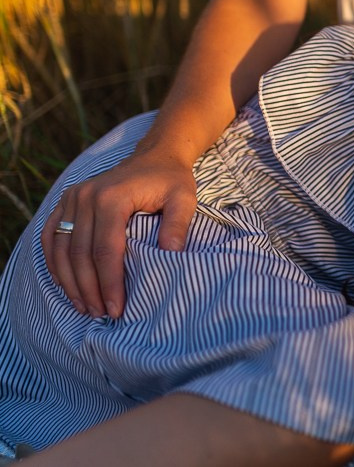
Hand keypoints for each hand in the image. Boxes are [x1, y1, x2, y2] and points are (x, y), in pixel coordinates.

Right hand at [41, 149, 195, 318]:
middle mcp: (86, 197)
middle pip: (80, 253)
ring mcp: (72, 198)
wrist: (155, 155)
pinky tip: (65, 284)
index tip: (116, 309)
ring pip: (62, 249)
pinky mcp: (66, 201)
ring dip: (70, 281)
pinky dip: (55, 262)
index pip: (106, 250)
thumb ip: (178, 226)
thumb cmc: (171, 181)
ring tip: (84, 307)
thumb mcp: (184, 199)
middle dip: (89, 288)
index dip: (109, 283)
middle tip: (99, 314)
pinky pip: (52, 236)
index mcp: (112, 197)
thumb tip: (171, 254)